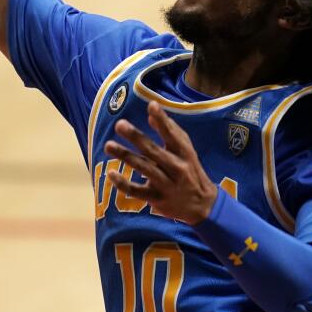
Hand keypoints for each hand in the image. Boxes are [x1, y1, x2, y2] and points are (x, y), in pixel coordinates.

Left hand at [103, 102, 217, 224]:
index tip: (152, 105)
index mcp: (184, 154)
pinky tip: (111, 173)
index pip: (173, 135)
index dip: (163, 120)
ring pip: (144, 168)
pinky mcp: (157, 199)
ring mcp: (167, 185)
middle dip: (136, 137)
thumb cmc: (191, 172)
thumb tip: (151, 116)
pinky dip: (123, 183)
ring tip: (108, 145)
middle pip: (154, 151)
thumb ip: (171, 133)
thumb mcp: (187, 152)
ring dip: (126, 156)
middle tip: (120, 125)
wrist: (202, 206)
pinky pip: (137, 191)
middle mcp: (177, 168)